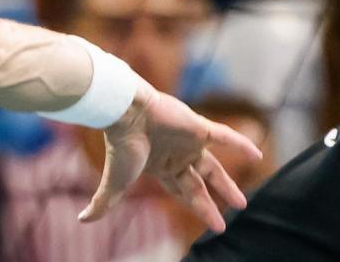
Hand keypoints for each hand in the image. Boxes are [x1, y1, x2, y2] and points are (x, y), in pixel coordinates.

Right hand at [81, 83, 262, 232]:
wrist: (124, 115)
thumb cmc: (120, 147)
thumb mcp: (115, 182)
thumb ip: (103, 202)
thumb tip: (82, 221)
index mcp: (161, 168)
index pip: (185, 193)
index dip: (201, 208)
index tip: (217, 224)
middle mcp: (178, 155)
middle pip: (202, 181)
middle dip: (216, 198)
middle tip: (234, 212)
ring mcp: (189, 141)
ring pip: (214, 165)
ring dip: (228, 182)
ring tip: (243, 201)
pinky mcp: (198, 127)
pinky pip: (225, 136)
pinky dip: (241, 144)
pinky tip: (258, 154)